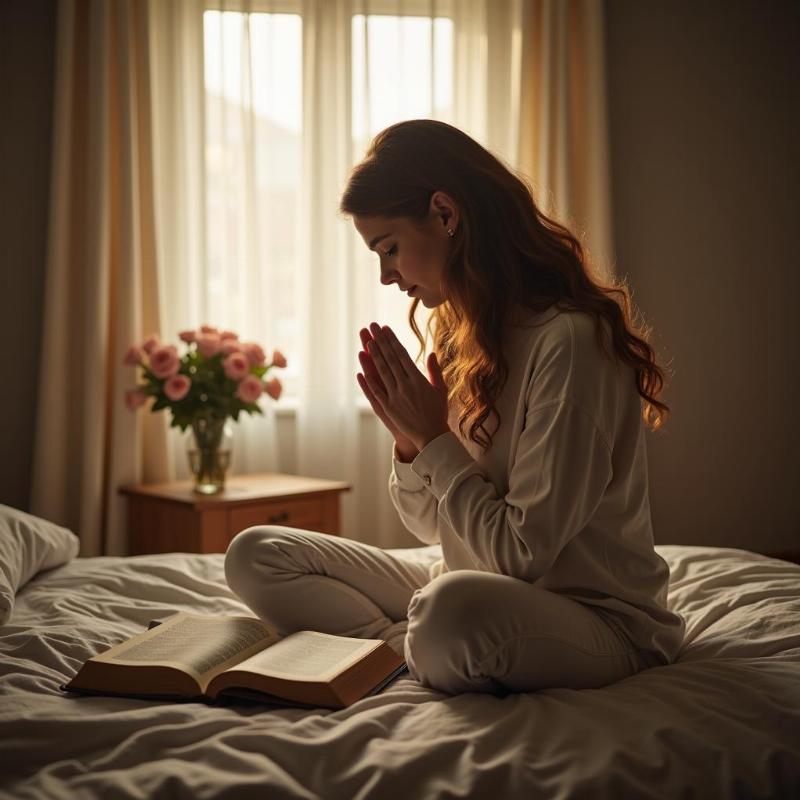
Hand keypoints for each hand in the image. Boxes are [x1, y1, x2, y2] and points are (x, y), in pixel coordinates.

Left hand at [356, 322, 449, 452]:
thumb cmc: (438, 412)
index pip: (402, 355)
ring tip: (367, 343)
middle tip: (372, 327)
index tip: (386, 329)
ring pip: (382, 373)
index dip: (392, 341)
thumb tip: (432, 353)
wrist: (432, 436)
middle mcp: (405, 385)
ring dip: (373, 357)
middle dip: (380, 342)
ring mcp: (395, 397)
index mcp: (418, 379)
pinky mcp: (388, 408)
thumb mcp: (440, 389)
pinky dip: (368, 382)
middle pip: (390, 359)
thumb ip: (435, 370)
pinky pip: (376, 392)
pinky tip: (361, 371)